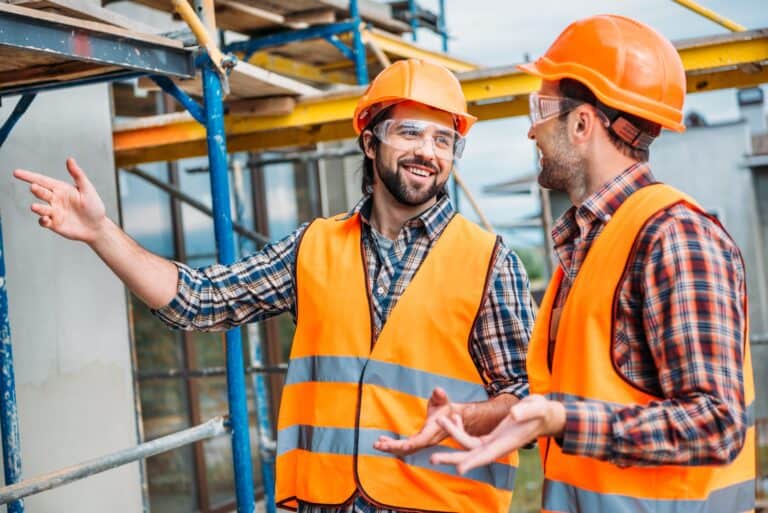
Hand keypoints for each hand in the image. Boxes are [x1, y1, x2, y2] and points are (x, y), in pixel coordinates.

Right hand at [14, 158, 106, 243]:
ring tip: (35, 206)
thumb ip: (78, 175)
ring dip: (37, 207)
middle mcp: (54, 199)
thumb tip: (69, 159)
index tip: (16, 172)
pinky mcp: (54, 224)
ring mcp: (53, 212)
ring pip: (41, 208)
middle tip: (34, 187)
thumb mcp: (87, 189)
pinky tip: (46, 219)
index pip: (42, 180)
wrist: (97, 227)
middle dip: (37, 190)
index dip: (29, 176)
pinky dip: (43, 220)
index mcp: (61, 189)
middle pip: (41, 192)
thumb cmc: (94, 206)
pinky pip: (44, 222)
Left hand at [373, 387, 464, 455]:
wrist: (453, 419)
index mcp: (432, 431)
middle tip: (377, 445)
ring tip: (376, 444)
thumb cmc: (446, 409)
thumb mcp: (443, 400)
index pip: (421, 440)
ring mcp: (421, 443)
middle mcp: (426, 440)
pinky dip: (393, 445)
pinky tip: (383, 441)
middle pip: (409, 448)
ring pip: (405, 449)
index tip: (400, 446)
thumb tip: (438, 391)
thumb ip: (440, 396)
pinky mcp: (418, 442)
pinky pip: (404, 447)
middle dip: (393, 447)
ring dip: (390, 447)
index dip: (411, 444)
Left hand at [429, 394, 564, 473]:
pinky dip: (459, 428)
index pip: (487, 455)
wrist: (543, 415)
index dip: (473, 462)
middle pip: (471, 456)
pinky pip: (470, 437)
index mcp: (507, 443)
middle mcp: (497, 446)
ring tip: (439, 419)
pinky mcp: (490, 437)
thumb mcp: (537, 408)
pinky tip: (453, 417)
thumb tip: (513, 413)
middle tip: (432, 459)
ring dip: (452, 434)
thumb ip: (526, 411)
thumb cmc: (542, 411)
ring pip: (467, 445)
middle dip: (452, 458)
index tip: (459, 470)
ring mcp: (493, 442)